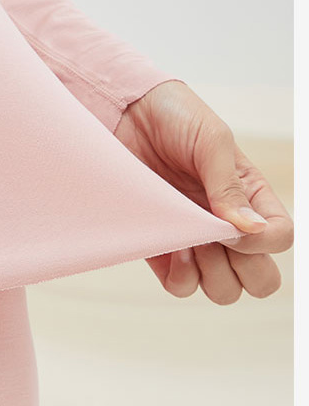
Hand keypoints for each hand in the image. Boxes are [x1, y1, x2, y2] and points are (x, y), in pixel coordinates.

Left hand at [114, 80, 292, 302]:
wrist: (125, 115)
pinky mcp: (162, 249)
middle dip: (242, 269)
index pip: (280, 239)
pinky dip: (180, 277)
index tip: (229, 223)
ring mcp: (196, 240)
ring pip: (222, 290)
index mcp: (252, 197)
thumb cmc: (175, 118)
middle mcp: (229, 225)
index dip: (262, 244)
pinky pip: (181, 286)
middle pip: (258, 278)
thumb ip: (229, 184)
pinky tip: (169, 248)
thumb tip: (252, 229)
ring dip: (209, 274)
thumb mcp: (211, 140)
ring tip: (187, 240)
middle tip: (212, 237)